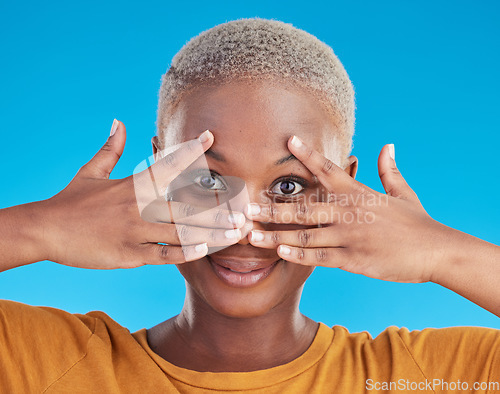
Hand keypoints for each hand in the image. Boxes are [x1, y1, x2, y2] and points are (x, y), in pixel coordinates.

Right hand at [35, 121, 244, 268]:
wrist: (44, 229)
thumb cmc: (70, 200)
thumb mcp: (90, 171)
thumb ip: (110, 148)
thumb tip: (118, 121)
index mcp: (132, 185)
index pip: (166, 163)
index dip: (190, 149)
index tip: (210, 137)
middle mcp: (138, 206)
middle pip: (185, 205)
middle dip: (217, 208)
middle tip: (244, 210)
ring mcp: (134, 231)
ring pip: (180, 231)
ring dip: (210, 232)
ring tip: (236, 234)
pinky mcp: (127, 254)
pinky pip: (161, 254)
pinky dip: (183, 252)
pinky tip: (204, 251)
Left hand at [244, 136, 455, 282]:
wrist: (436, 250)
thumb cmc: (417, 222)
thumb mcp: (403, 192)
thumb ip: (389, 170)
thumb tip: (387, 146)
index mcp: (358, 193)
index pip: (328, 169)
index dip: (307, 154)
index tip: (288, 140)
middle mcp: (349, 212)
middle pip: (304, 207)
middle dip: (273, 207)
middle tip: (247, 207)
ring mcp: (349, 236)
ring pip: (305, 235)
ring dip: (276, 235)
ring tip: (251, 235)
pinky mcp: (353, 259)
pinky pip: (319, 257)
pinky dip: (299, 255)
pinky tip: (280, 253)